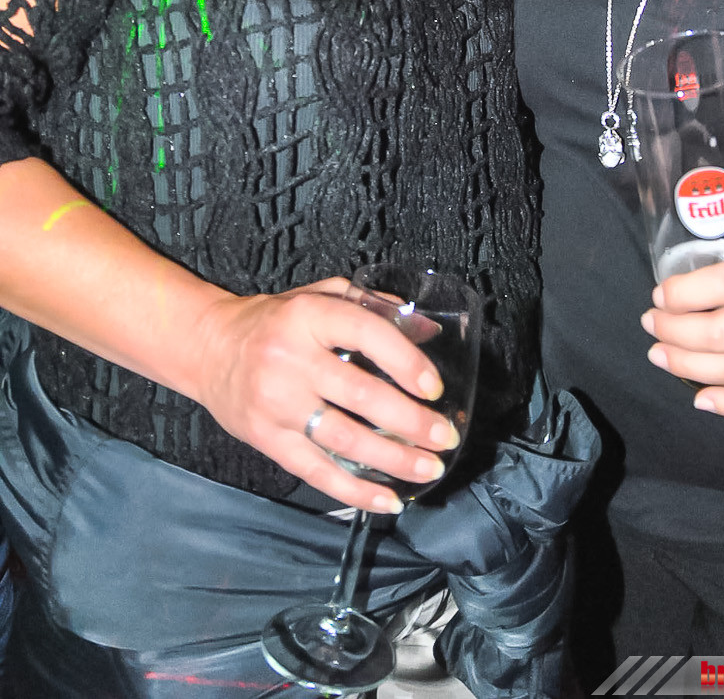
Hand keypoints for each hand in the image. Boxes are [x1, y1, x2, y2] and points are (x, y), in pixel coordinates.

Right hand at [191, 279, 460, 509]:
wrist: (209, 348)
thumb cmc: (274, 320)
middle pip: (361, 395)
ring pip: (344, 439)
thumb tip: (428, 329)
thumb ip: (371, 305)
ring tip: (430, 468)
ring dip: (393, 459)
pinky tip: (388, 499)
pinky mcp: (268, 440)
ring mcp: (277, 405)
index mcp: (309, 316)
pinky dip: (355, 491)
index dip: (405, 361)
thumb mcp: (319, 294)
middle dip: (410, 421)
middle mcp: (292, 360)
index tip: (435, 387)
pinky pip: (317, 472)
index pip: (366, 334)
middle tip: (445, 437)